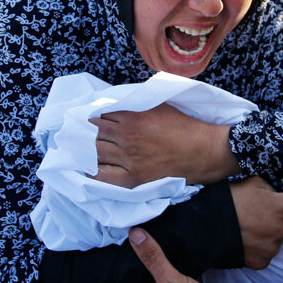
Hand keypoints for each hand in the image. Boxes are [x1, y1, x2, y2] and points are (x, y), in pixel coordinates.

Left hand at [92, 105, 238, 186]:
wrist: (206, 151)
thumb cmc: (186, 126)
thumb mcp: (160, 106)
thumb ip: (137, 104)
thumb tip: (118, 104)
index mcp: (132, 117)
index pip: (101, 115)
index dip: (91, 117)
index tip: (85, 119)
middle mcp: (126, 137)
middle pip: (94, 134)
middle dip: (84, 133)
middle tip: (76, 134)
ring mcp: (129, 159)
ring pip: (96, 152)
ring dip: (85, 150)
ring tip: (78, 149)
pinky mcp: (134, 178)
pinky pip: (105, 176)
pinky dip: (92, 171)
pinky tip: (85, 168)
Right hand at [229, 176, 282, 269]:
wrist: (206, 227)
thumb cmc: (228, 201)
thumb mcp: (251, 183)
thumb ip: (270, 189)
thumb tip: (277, 195)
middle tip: (267, 215)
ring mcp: (274, 247)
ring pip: (281, 239)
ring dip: (272, 234)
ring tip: (251, 229)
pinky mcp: (263, 261)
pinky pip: (267, 253)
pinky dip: (260, 248)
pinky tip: (246, 241)